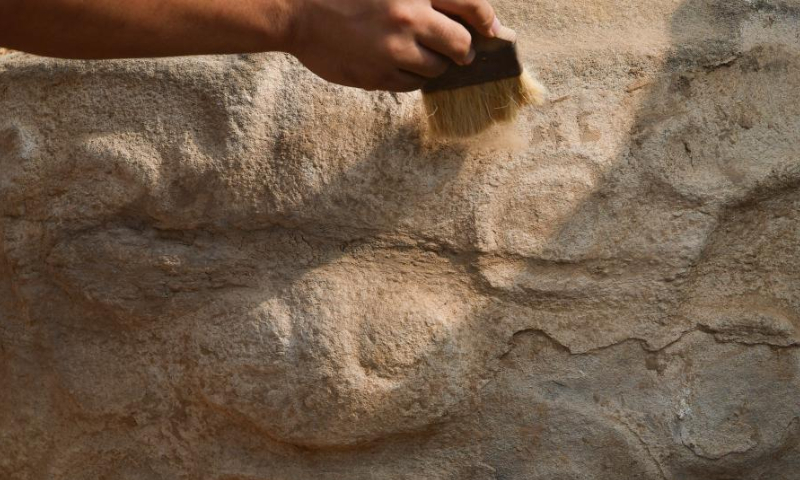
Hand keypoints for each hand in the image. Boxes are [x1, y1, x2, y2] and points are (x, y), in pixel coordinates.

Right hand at [286, 0, 500, 90]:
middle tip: (459, 50)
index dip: (487, 20)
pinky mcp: (378, 76)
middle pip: (461, 45)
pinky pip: (411, 84)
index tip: (491, 29)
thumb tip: (471, 16)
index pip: (472, 6)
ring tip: (415, 52)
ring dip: (434, 63)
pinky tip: (394, 62)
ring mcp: (393, 50)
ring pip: (436, 69)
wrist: (296, 11)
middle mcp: (409, 17)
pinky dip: (410, 76)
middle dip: (464, 50)